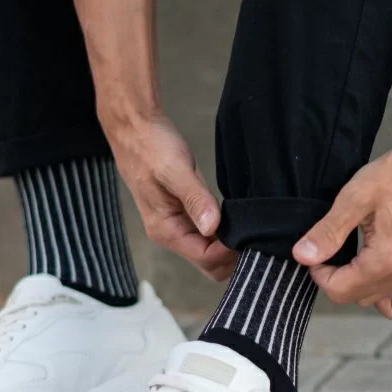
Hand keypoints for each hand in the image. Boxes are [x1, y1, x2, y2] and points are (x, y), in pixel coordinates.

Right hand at [103, 112, 236, 280]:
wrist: (133, 128)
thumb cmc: (150, 146)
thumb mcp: (176, 170)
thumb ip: (195, 199)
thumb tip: (213, 227)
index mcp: (166, 230)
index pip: (205, 258)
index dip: (230, 251)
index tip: (251, 235)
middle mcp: (171, 234)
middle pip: (208, 263)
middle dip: (232, 256)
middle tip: (257, 235)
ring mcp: (177, 226)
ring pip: (210, 252)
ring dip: (230, 246)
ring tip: (252, 229)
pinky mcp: (183, 214)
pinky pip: (207, 236)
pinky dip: (224, 235)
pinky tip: (239, 221)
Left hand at [292, 140, 391, 316]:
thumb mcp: (355, 198)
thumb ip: (328, 232)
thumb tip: (303, 256)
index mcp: (386, 259)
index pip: (339, 290)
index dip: (319, 274)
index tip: (315, 254)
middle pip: (356, 298)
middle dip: (334, 280)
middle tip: (328, 252)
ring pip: (376, 299)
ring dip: (356, 287)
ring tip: (348, 261)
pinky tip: (377, 287)